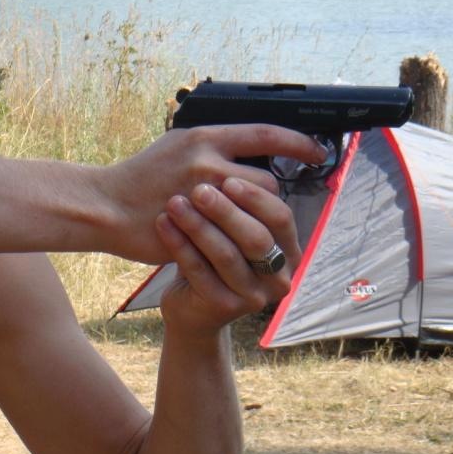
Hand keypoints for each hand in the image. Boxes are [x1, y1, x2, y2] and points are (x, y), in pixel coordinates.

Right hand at [103, 125, 325, 263]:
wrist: (105, 206)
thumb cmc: (139, 177)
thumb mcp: (176, 147)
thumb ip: (212, 147)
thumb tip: (247, 149)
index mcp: (203, 138)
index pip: (265, 134)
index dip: (297, 143)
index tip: (317, 152)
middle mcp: (206, 162)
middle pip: (265, 181)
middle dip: (266, 198)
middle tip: (259, 208)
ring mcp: (201, 197)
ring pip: (253, 213)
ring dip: (254, 222)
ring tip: (243, 227)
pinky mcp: (196, 228)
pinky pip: (233, 239)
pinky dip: (240, 243)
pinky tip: (237, 245)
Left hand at [154, 175, 300, 334]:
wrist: (190, 304)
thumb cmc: (213, 255)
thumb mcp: (234, 228)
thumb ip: (244, 200)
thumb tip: (247, 146)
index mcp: (289, 251)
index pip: (281, 217)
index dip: (256, 196)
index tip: (227, 177)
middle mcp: (280, 277)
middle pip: (257, 237)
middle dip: (227, 210)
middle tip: (199, 189)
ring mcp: (254, 296)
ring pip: (227, 254)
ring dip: (199, 225)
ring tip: (174, 202)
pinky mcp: (223, 307)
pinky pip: (199, 270)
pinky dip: (180, 244)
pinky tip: (163, 224)